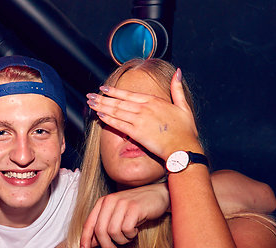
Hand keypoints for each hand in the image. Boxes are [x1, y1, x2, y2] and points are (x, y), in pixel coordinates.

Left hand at [80, 183, 169, 247]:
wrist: (158, 195)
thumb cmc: (136, 209)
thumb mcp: (117, 217)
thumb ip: (103, 228)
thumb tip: (90, 244)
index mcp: (103, 202)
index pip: (88, 223)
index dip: (84, 240)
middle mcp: (110, 201)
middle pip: (100, 230)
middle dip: (106, 245)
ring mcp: (122, 203)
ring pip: (113, 232)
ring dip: (122, 240)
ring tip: (128, 236)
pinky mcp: (135, 208)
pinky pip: (127, 229)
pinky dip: (131, 235)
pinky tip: (135, 230)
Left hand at [86, 69, 200, 159]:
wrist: (183, 147)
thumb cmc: (185, 130)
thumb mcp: (184, 106)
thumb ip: (177, 89)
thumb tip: (177, 72)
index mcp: (154, 101)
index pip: (129, 94)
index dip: (114, 91)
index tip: (103, 88)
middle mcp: (144, 108)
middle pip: (119, 102)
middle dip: (102, 98)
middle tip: (89, 96)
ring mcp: (139, 120)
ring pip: (116, 111)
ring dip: (101, 107)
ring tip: (90, 104)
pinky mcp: (136, 132)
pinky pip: (119, 124)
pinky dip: (108, 119)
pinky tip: (99, 116)